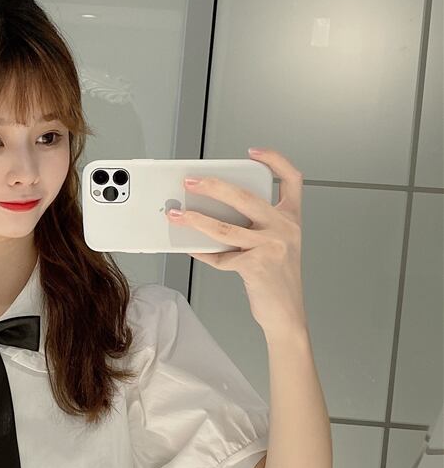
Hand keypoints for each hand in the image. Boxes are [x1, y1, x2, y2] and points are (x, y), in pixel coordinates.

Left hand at [165, 148, 305, 334]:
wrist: (287, 314)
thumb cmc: (277, 279)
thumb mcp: (275, 245)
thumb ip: (253, 226)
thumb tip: (212, 211)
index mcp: (291, 219)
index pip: (291, 179)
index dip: (275, 160)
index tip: (253, 152)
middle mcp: (284, 229)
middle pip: (245, 197)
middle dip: (213, 186)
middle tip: (191, 182)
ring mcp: (271, 246)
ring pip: (224, 228)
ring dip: (194, 220)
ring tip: (177, 216)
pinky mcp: (256, 266)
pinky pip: (220, 256)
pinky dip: (203, 253)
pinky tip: (191, 249)